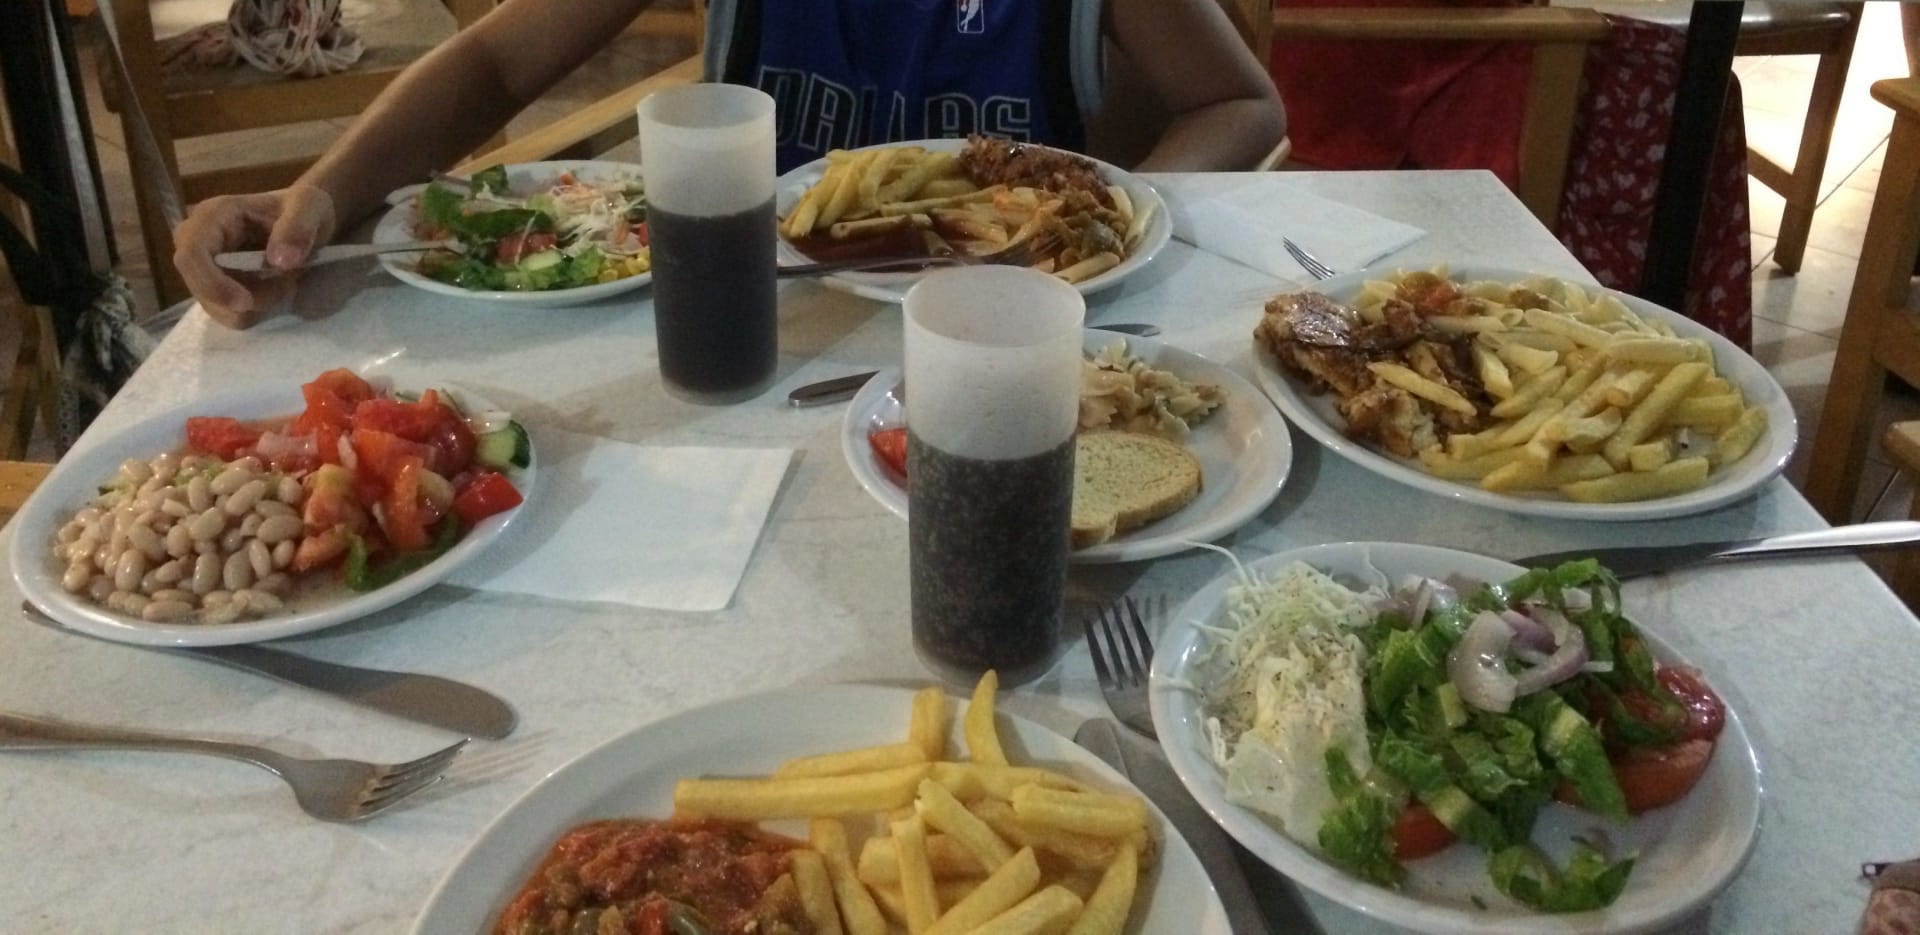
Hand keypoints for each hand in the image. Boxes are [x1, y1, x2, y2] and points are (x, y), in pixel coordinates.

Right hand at [172, 184, 336, 328]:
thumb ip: (298, 228)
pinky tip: (275, 291)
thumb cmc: (304, 207)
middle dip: (241, 300)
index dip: (212, 284)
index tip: (247, 303)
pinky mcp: (217, 283)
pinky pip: (226, 311)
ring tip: (284, 284)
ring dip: (253, 306)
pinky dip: (254, 311)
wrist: (310, 219)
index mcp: (213, 215)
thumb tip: (279, 261)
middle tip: (285, 287)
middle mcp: (198, 239)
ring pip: (213, 305)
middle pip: (198, 286)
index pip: (190, 254)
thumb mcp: (310, 206)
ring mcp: (205, 265)